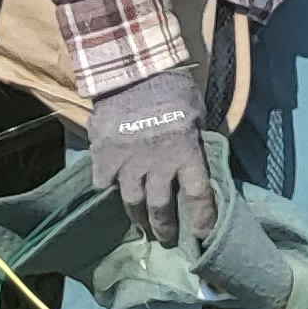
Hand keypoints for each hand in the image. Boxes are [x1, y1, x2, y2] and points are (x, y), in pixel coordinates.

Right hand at [84, 61, 215, 248]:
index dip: (202, 217)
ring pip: (133, 204)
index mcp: (185, 152)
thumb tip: (203, 161)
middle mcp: (157, 165)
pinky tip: (115, 194)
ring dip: (140, 218)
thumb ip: (197, 140)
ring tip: (143, 226)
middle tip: (167, 239)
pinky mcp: (104, 159)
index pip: (199, 195)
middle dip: (165, 228)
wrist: (131, 69)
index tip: (203, 234)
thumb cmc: (171, 87)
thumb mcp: (196, 112)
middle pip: (161, 208)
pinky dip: (111, 192)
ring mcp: (128, 165)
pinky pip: (105, 186)